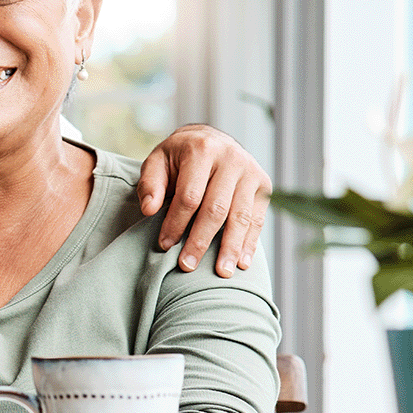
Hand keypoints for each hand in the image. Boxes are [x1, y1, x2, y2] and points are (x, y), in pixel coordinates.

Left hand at [138, 124, 270, 277]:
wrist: (210, 139)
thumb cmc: (178, 157)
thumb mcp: (157, 161)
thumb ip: (150, 185)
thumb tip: (149, 210)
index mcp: (202, 150)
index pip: (189, 196)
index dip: (175, 223)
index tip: (164, 245)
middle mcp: (231, 159)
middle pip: (215, 209)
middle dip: (200, 240)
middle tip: (187, 266)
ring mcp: (251, 172)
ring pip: (240, 216)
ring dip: (230, 247)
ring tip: (221, 273)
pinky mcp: (263, 185)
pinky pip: (258, 218)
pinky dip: (250, 243)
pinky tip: (241, 263)